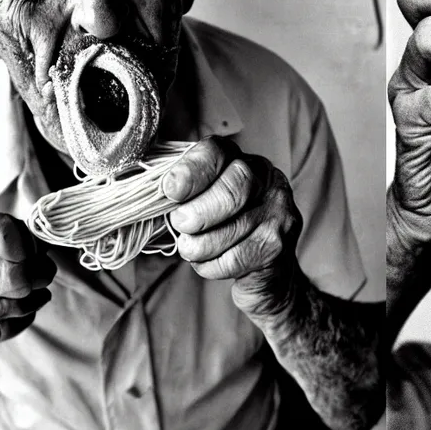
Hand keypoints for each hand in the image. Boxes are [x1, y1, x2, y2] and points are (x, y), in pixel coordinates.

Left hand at [162, 141, 301, 318]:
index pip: (217, 154)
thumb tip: (151, 194)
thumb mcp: (205, 202)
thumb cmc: (225, 232)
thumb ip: (185, 192)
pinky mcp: (278, 247)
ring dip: (201, 245)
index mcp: (243, 160)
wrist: (265, 276)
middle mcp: (268, 181)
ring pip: (234, 228)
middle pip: (233, 189)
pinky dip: (213, 266)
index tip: (170, 191)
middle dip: (200, 211)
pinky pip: (238, 257)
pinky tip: (208, 264)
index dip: (191, 171)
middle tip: (179, 224)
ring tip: (189, 250)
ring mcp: (279, 214)